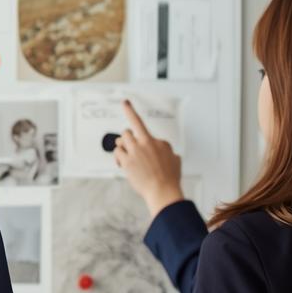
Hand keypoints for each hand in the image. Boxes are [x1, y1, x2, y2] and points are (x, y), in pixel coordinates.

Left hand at [113, 99, 184, 217]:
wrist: (163, 190)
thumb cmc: (169, 177)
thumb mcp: (174, 158)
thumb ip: (165, 148)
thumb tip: (162, 148)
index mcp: (154, 141)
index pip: (139, 122)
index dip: (130, 110)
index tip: (125, 102)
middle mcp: (143, 144)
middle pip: (127, 132)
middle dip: (127, 138)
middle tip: (129, 146)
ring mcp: (134, 152)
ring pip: (121, 141)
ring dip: (122, 146)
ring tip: (126, 154)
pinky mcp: (127, 162)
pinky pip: (117, 153)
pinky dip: (118, 157)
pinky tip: (122, 163)